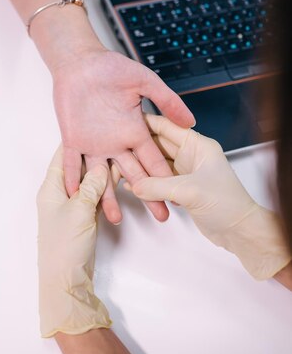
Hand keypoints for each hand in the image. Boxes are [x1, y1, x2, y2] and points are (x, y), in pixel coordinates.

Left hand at [37, 146, 110, 336]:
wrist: (66, 278)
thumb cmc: (65, 244)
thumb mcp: (79, 210)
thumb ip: (91, 187)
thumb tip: (101, 166)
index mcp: (51, 187)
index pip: (62, 156)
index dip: (76, 140)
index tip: (90, 125)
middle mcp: (60, 193)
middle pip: (80, 168)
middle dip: (97, 155)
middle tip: (116, 139)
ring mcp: (73, 205)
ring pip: (91, 183)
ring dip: (106, 174)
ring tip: (125, 156)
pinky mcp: (84, 217)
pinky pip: (97, 197)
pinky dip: (108, 190)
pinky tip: (124, 180)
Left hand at [52, 49, 194, 223]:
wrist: (81, 62)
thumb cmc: (110, 68)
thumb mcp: (144, 82)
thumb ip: (166, 100)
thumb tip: (190, 120)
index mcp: (134, 131)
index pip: (153, 161)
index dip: (165, 179)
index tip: (176, 197)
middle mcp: (116, 142)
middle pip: (133, 176)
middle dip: (147, 197)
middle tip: (161, 217)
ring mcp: (94, 144)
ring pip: (101, 176)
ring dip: (107, 197)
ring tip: (115, 218)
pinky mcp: (73, 140)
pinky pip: (71, 163)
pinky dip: (72, 178)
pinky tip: (76, 195)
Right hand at [132, 114, 291, 279]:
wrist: (239, 230)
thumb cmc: (227, 204)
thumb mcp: (189, 191)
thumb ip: (158, 186)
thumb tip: (133, 185)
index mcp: (197, 144)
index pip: (166, 126)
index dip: (144, 123)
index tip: (123, 123)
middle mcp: (189, 154)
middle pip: (155, 145)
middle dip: (136, 148)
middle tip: (115, 150)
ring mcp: (183, 171)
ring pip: (153, 164)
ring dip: (138, 168)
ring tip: (118, 170)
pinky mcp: (178, 187)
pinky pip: (155, 180)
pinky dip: (143, 183)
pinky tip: (129, 185)